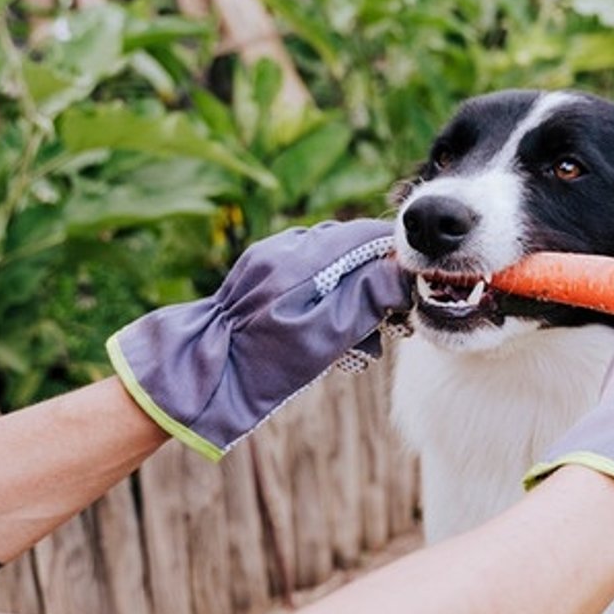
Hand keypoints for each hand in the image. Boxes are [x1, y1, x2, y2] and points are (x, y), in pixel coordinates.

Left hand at [108, 219, 408, 459]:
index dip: (396, 260)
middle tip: (389, 321)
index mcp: (302, 257)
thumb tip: (402, 273)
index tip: (410, 290)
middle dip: (375, 281)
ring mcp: (268, 259)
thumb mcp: (324, 337)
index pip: (366, 235)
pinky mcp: (258, 276)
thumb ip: (366, 298)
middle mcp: (284, 247)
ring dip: (351, 294)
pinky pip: (306, 275)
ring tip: (357, 338)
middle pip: (349, 248)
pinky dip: (325, 297)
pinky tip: (326, 332)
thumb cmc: (265, 363)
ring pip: (329, 263)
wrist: (204, 377)